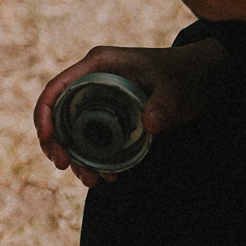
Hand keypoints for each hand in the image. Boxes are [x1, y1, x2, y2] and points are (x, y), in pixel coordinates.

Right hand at [33, 38, 225, 186]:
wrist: (202, 79)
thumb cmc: (186, 74)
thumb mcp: (176, 88)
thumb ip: (165, 103)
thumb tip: (151, 125)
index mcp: (98, 65)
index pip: (57, 87)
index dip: (44, 113)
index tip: (46, 138)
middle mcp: (92, 81)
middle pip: (57, 113)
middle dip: (54, 142)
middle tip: (64, 166)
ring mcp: (99, 99)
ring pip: (71, 131)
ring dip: (74, 156)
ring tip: (90, 180)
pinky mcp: (109, 116)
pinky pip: (90, 139)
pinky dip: (92, 159)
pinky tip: (107, 176)